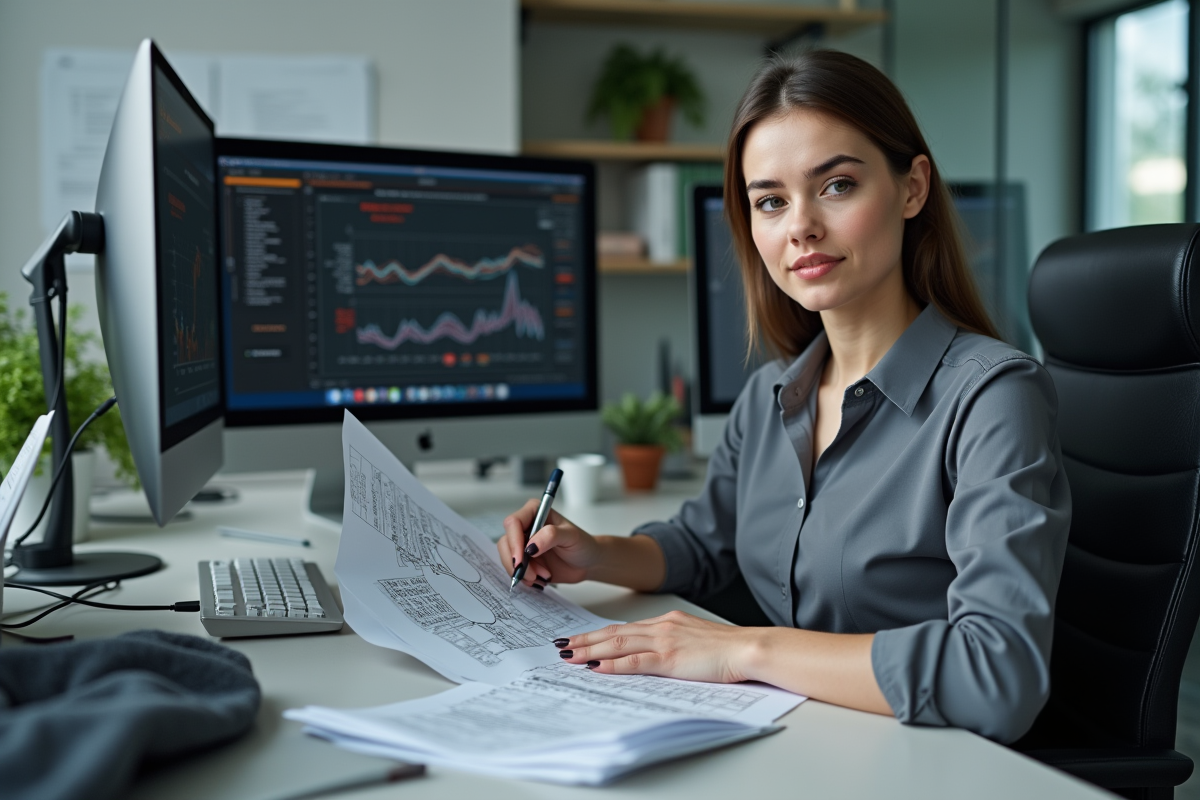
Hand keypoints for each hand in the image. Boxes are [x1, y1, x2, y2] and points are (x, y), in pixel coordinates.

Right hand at [498, 499, 602, 587]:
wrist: (588, 563)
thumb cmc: (583, 544)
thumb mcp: (571, 536)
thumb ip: (551, 536)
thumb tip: (530, 546)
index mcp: (535, 512)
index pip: (513, 523)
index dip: (514, 542)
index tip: (521, 560)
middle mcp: (526, 527)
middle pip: (506, 542)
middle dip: (516, 562)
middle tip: (532, 575)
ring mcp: (523, 545)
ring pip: (508, 558)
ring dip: (522, 572)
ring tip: (543, 576)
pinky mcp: (525, 561)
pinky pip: (515, 570)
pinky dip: (525, 578)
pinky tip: (541, 579)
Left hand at [556, 610, 757, 683]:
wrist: (748, 647)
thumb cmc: (728, 649)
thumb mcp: (695, 640)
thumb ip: (674, 644)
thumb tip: (656, 656)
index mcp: (667, 622)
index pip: (625, 628)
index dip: (599, 634)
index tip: (580, 639)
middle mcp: (662, 627)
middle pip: (614, 632)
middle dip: (585, 640)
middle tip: (561, 646)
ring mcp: (665, 642)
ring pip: (618, 643)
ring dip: (591, 650)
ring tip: (569, 656)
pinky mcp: (671, 659)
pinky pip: (635, 661)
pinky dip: (613, 664)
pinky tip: (596, 667)